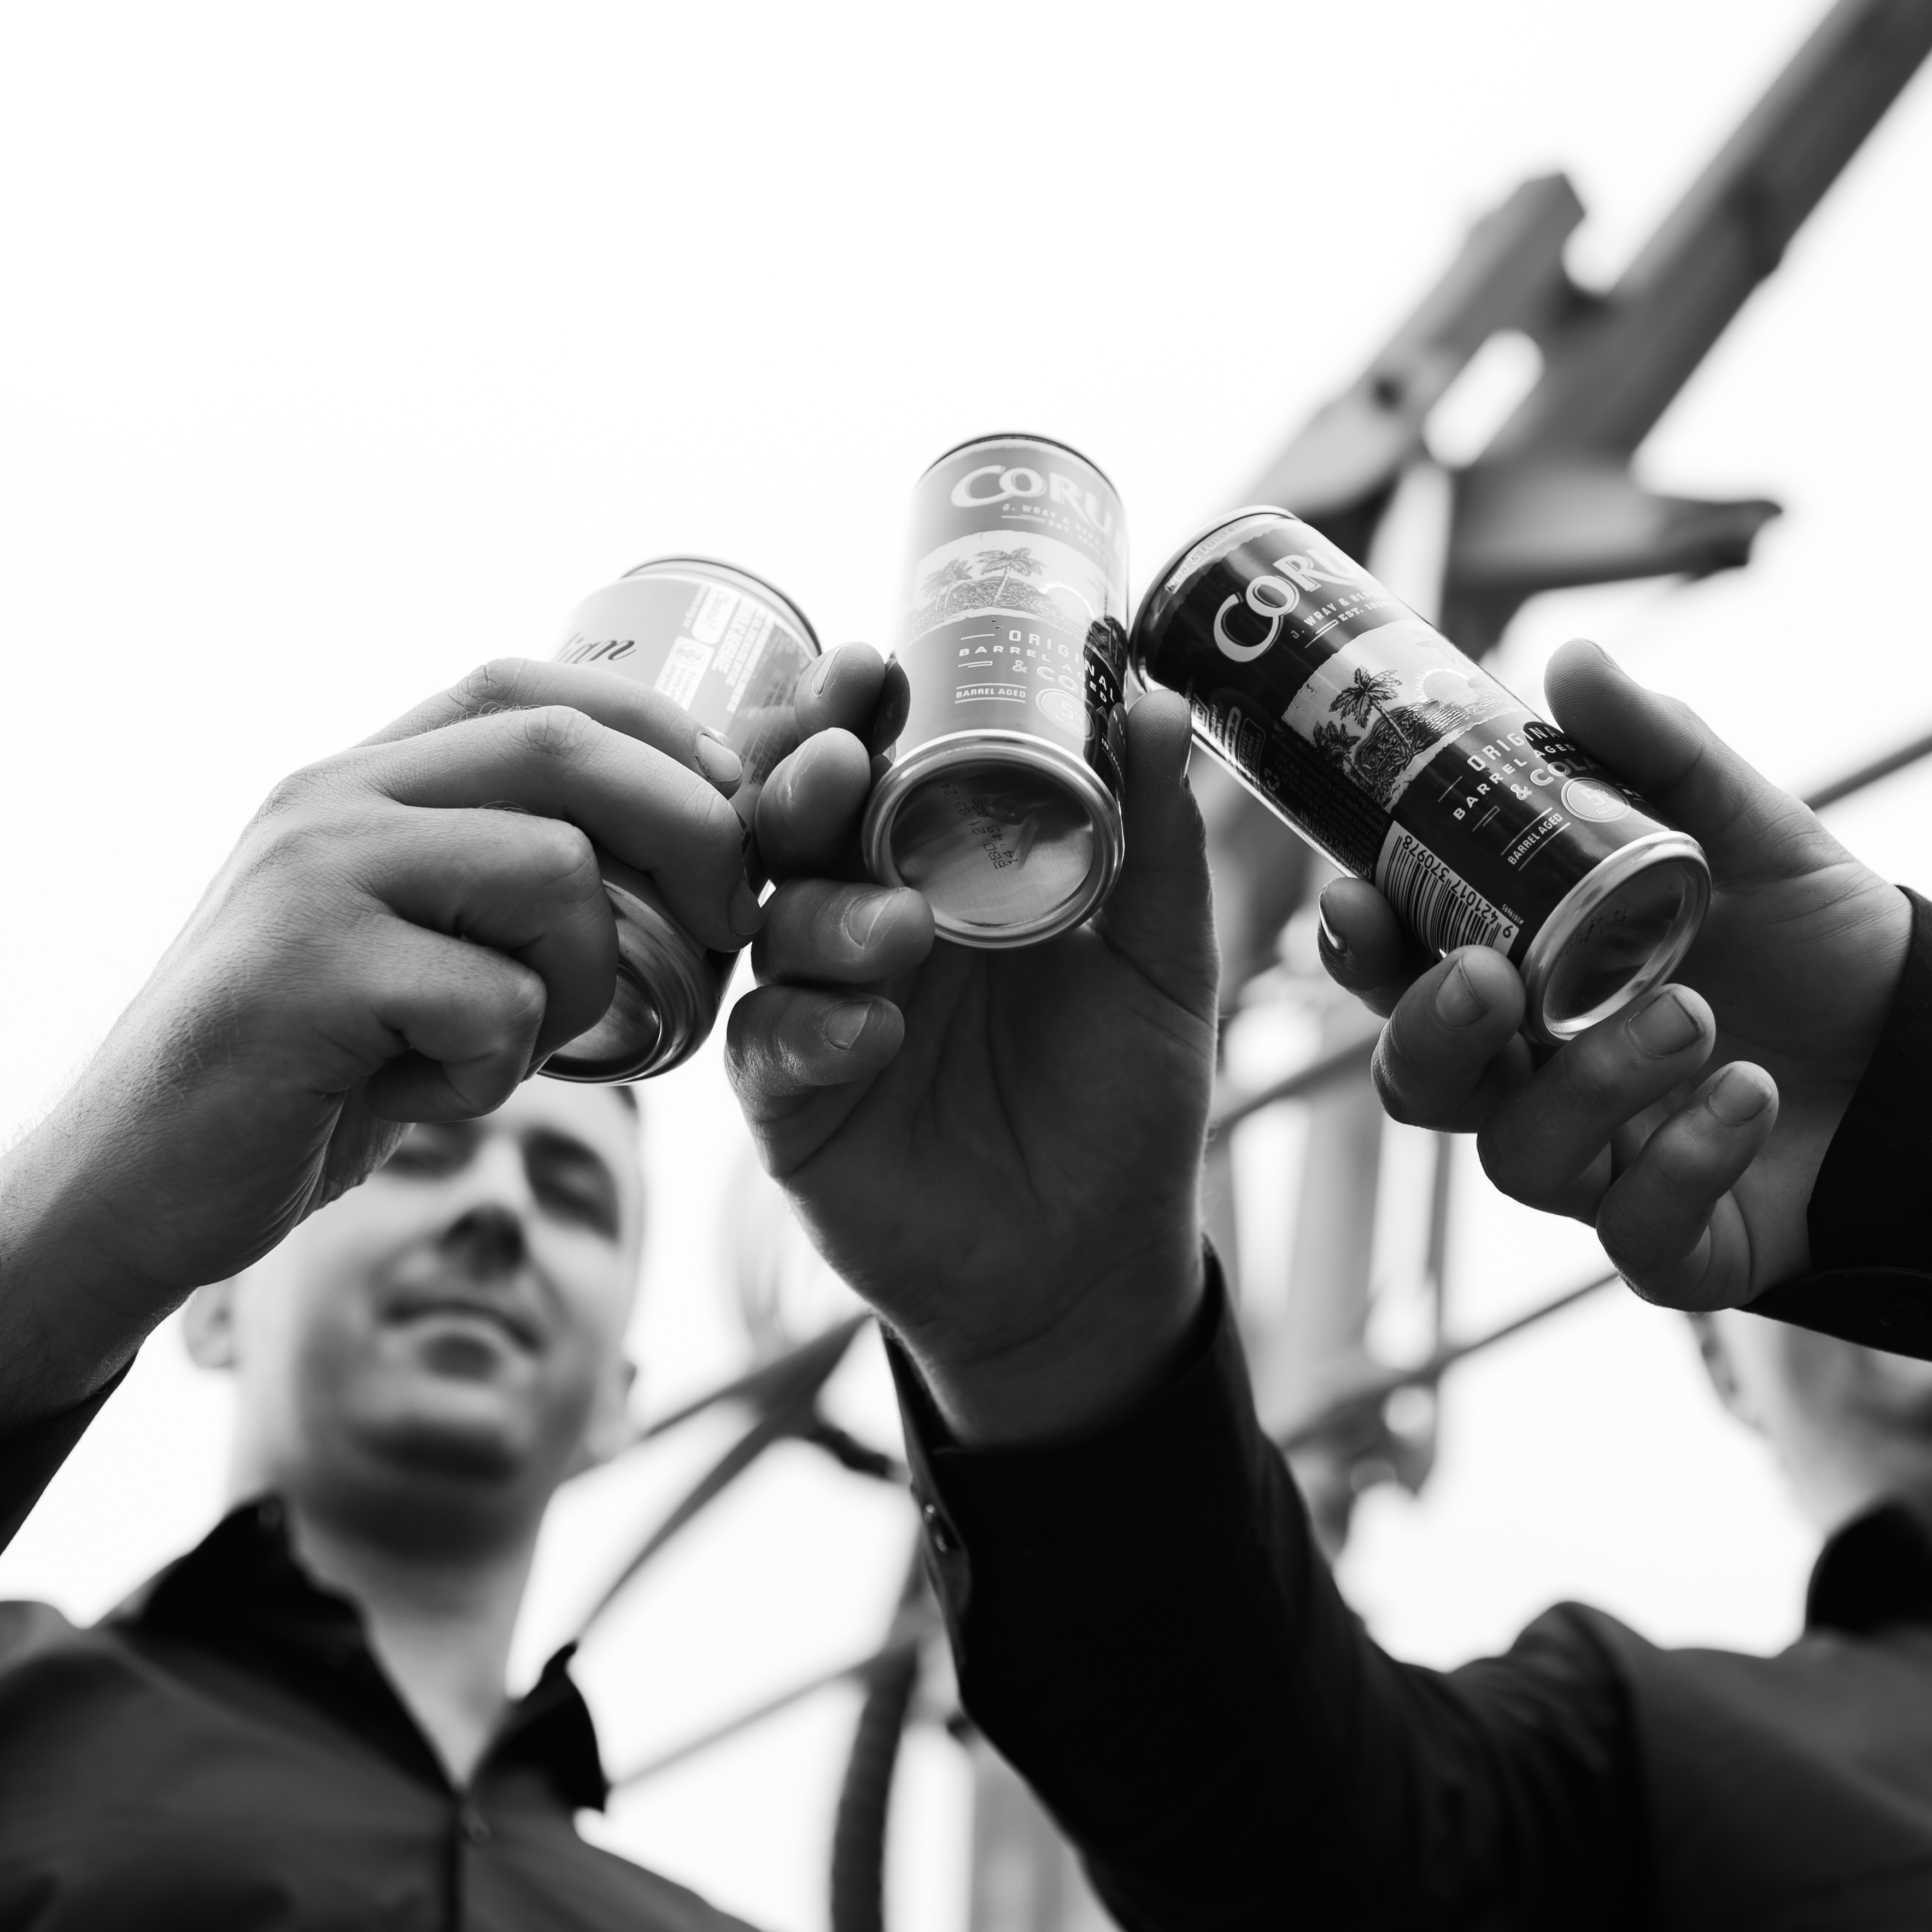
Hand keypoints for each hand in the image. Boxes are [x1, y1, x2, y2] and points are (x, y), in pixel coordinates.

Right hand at [0, 657, 798, 1438]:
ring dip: (584, 978)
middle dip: (689, 831)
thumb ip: (502, 884)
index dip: (663, 734)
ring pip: (553, 873)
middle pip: (567, 749)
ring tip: (516, 1043)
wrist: (130, 1185)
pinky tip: (430, 1094)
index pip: (537, 688)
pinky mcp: (306, 978)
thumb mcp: (408, 948)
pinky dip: (498, 1068)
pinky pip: (494, 1003)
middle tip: (723, 927)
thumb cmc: (305, 1074)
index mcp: (360, 781)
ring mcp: (312, 881)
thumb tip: (691, 850)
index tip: (737, 813)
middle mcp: (330, 801)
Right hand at [726, 688, 1218, 1444]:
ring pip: (775, 927)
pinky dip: (813, 1032)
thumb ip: (1155, 841)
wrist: (1096, 1264)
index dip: (853, 712)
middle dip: (801, 783)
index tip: (868, 667)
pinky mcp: (794, 1108)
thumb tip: (1158, 701)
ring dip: (826, 914)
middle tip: (836, 762)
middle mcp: (864, 923)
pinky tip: (870, 1035)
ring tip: (902, 931)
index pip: (874, 765)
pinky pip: (769, 1049)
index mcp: (940, 870)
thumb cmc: (1126, 1105)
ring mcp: (820, 1012)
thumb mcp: (1162, 965)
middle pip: (794, 825)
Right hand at [1321, 641, 1912, 1309]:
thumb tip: (1570, 663)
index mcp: (1532, 982)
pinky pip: (1638, 1232)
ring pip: (1521, 1159)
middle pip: (1424, 1085)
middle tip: (1488, 978)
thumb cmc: (1822, 945)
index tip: (1356, 898)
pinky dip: (1687, 1161)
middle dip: (1431, 1033)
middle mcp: (1544, 1081)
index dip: (1361, 949)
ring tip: (1689, 1016)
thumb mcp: (1752, 830)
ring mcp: (1604, 1170)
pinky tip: (1746, 1098)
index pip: (1406, 977)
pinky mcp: (1678, 1246)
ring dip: (1590, 1086)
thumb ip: (1660, 755)